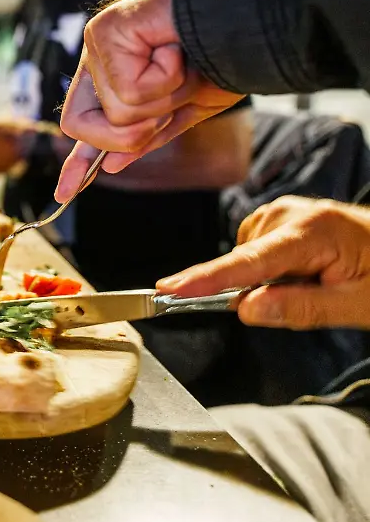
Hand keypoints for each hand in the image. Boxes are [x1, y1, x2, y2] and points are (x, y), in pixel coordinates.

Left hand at [56, 0, 242, 200]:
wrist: (247, 17)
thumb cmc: (224, 56)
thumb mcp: (187, 109)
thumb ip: (149, 136)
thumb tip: (109, 166)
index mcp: (113, 83)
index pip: (84, 129)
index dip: (76, 162)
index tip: (64, 194)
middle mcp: (98, 65)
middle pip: (83, 129)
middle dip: (135, 132)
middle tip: (171, 98)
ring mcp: (97, 47)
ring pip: (115, 116)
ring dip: (161, 102)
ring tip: (180, 65)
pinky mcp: (103, 32)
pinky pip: (128, 90)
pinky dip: (165, 79)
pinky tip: (175, 50)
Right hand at [157, 196, 369, 329]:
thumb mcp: (358, 306)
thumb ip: (299, 309)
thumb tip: (244, 310)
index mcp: (313, 231)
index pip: (249, 262)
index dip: (206, 279)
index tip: (170, 288)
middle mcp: (293, 213)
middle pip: (246, 260)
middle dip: (260, 288)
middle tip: (313, 299)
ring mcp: (286, 211)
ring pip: (248, 257)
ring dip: (269, 280)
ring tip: (317, 283)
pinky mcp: (284, 217)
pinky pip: (257, 250)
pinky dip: (271, 269)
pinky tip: (304, 273)